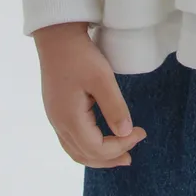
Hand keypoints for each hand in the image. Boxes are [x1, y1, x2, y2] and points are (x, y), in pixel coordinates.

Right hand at [33, 21, 146, 167]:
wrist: (57, 37)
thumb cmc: (80, 55)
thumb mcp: (101, 78)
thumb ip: (114, 108)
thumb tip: (126, 134)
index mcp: (70, 119)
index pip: (97, 148)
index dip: (120, 146)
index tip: (140, 133)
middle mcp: (59, 123)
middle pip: (84, 155)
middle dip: (109, 158)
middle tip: (131, 156)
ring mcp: (55, 118)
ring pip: (75, 150)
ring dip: (97, 156)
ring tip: (118, 154)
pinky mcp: (56, 110)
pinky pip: (70, 139)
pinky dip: (87, 146)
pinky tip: (99, 140)